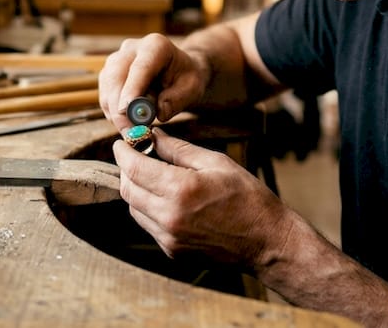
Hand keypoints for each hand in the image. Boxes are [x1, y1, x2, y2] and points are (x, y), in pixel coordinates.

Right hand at [98, 33, 209, 132]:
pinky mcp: (109, 72)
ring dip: (114, 111)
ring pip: (107, 86)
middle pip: (117, 76)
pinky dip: (111, 110)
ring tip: (130, 130)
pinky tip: (125, 121)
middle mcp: (132, 48)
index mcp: (155, 45)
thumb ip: (178, 100)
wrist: (177, 69)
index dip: (131, 88)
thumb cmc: (186, 77)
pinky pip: (104, 93)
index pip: (140, 67)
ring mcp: (117, 58)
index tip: (126, 109)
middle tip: (128, 132)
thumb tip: (159, 112)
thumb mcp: (192, 88)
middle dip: (119, 107)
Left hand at [113, 128, 285, 266]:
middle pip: (127, 190)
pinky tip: (167, 199)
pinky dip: (150, 209)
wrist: (266, 242)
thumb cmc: (248, 198)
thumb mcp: (216, 163)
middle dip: (126, 170)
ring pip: (135, 209)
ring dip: (137, 190)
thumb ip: (179, 149)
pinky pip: (148, 225)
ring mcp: (169, 238)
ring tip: (154, 177)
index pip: (134, 168)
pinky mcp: (172, 251)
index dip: (123, 152)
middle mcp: (169, 217)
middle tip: (135, 156)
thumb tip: (153, 136)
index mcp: (181, 190)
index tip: (121, 142)